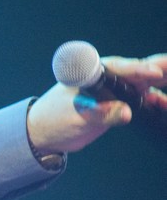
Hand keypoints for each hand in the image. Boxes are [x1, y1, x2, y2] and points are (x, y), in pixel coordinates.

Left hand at [26, 52, 166, 153]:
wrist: (46, 132)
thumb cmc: (54, 119)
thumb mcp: (77, 118)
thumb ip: (102, 114)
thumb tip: (126, 112)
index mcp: (92, 73)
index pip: (119, 68)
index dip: (137, 70)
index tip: (153, 73)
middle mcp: (107, 77)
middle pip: (137, 69)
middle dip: (159, 68)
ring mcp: (115, 88)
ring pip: (145, 82)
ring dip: (162, 82)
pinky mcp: (120, 101)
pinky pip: (143, 98)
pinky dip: (156, 100)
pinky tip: (165, 104)